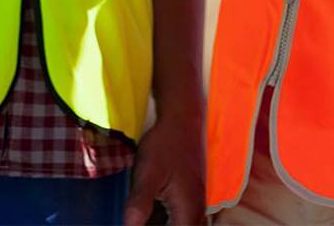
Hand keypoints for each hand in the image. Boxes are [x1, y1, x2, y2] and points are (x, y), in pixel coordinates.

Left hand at [124, 108, 204, 225]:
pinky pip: (178, 218)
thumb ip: (139, 205)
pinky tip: (148, 211)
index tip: (137, 222)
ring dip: (161, 222)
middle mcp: (196, 212)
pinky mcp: (190, 195)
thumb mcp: (148, 173)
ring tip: (142, 215)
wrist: (182, 117)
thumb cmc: (166, 143)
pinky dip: (164, 219)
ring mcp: (195, 203)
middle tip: (138, 217)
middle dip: (156, 224)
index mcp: (188, 212)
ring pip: (178, 225)